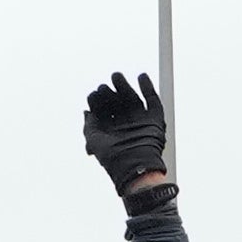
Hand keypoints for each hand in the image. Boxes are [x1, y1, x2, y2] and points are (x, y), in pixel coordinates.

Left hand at [80, 70, 169, 193]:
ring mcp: (140, 121)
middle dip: (109, 92)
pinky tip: (141, 76)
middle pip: (117, 101)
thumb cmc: (113, 157)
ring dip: (124, 86)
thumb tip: (86, 111)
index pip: (103, 109)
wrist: (134, 165)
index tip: (94, 94)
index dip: (97, 99)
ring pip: (132, 98)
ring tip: (116, 76)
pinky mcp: (155, 120)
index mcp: (111, 129)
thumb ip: (89, 124)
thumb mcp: (93, 140)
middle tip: (104, 86)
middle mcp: (125, 124)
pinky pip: (153, 100)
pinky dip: (148, 87)